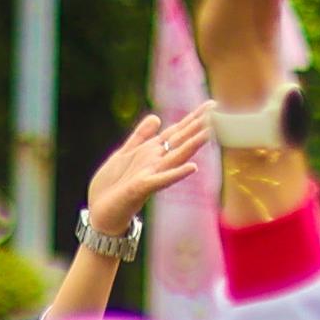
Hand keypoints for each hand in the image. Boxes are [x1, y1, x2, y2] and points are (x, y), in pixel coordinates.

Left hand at [84, 115, 206, 235]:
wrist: (101, 214)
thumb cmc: (112, 186)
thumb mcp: (124, 155)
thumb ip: (140, 137)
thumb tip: (156, 117)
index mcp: (151, 152)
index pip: (176, 132)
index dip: (193, 118)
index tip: (212, 105)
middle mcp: (156, 162)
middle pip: (180, 141)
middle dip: (197, 127)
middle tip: (218, 112)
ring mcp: (151, 175)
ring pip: (176, 157)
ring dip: (192, 146)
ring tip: (210, 133)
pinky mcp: (141, 188)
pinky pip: (161, 179)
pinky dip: (176, 173)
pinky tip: (193, 167)